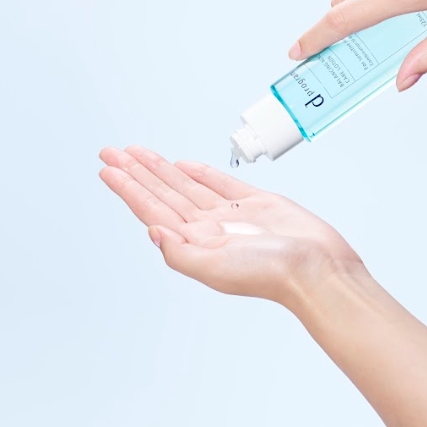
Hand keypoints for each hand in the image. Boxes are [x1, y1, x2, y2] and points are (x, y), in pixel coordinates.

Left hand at [99, 146, 364, 306]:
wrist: (319, 270)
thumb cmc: (273, 275)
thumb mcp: (216, 268)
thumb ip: (180, 252)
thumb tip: (151, 231)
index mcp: (195, 243)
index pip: (152, 209)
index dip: (128, 188)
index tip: (108, 169)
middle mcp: (208, 228)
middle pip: (163, 193)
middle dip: (136, 172)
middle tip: (111, 151)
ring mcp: (232, 215)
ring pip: (186, 185)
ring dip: (161, 168)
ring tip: (138, 153)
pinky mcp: (256, 203)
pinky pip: (220, 183)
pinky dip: (201, 172)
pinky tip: (183, 165)